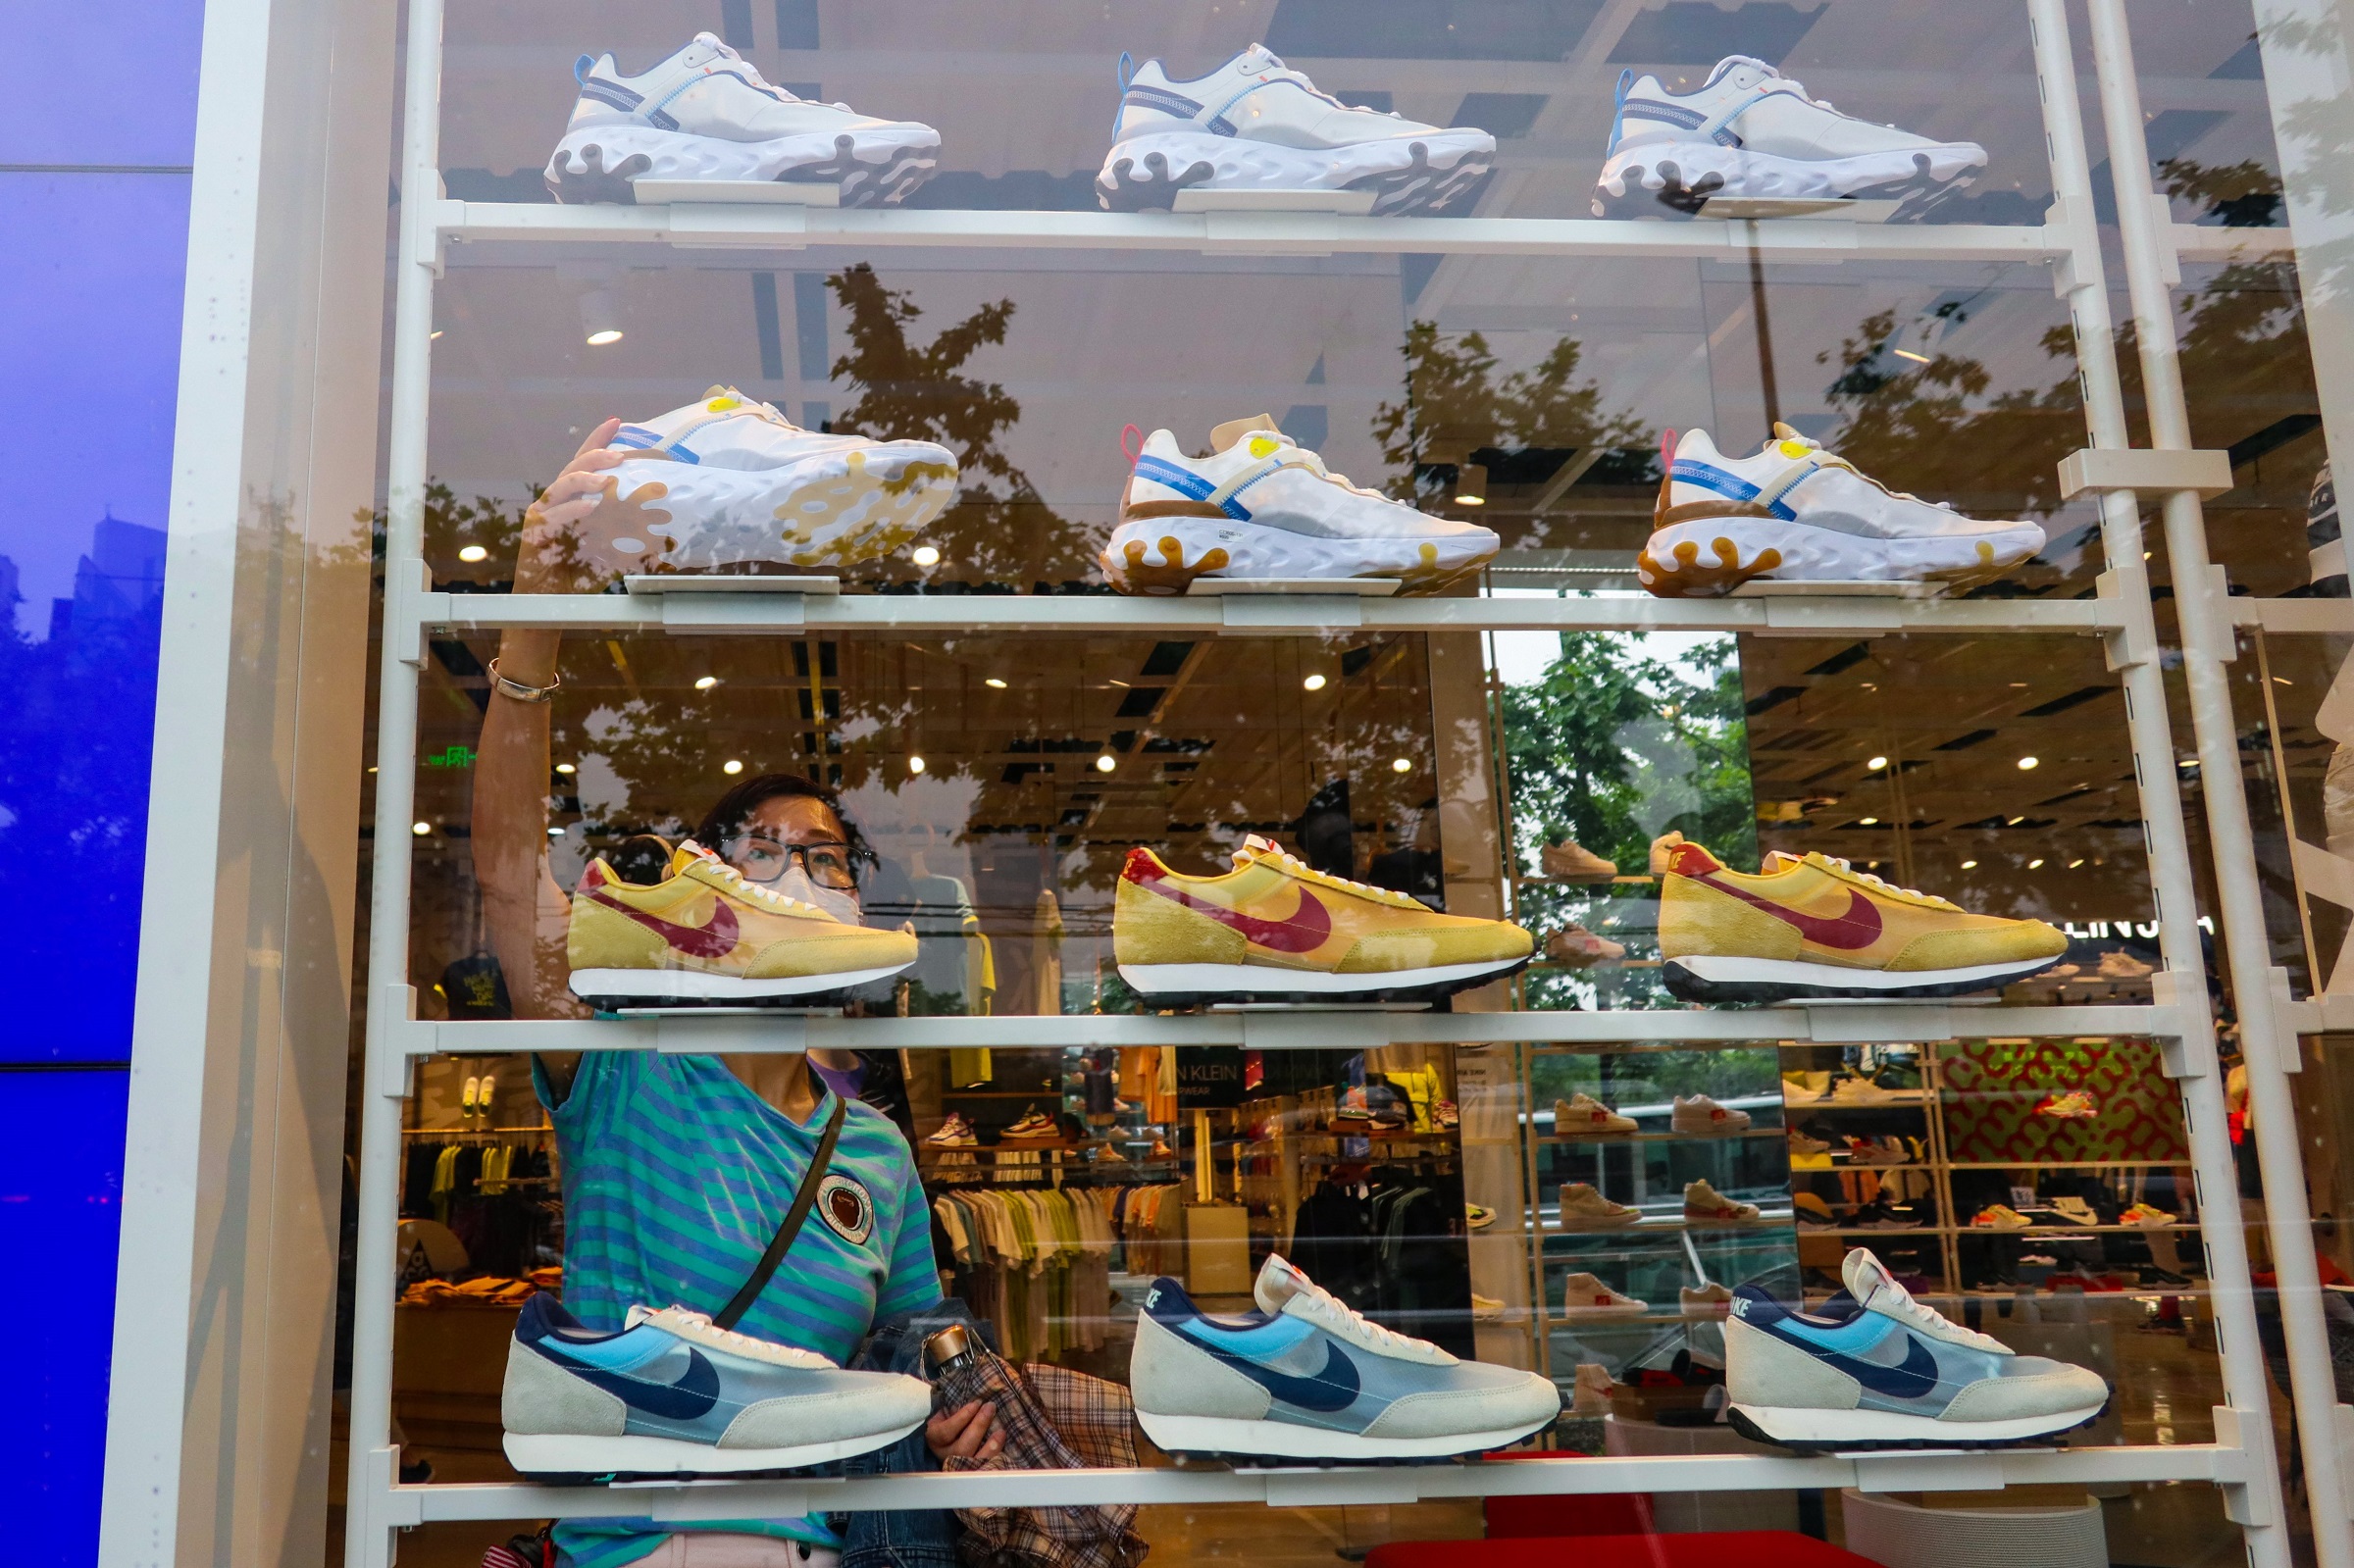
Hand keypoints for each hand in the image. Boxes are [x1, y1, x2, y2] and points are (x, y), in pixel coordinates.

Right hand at [515, 417, 670, 592]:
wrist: (554, 594)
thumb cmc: (583, 567)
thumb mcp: (614, 546)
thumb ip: (630, 534)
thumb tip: (668, 531)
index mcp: (575, 496)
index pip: (586, 462)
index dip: (598, 440)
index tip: (617, 423)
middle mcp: (558, 498)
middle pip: (575, 467)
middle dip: (596, 455)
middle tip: (619, 455)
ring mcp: (544, 511)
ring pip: (562, 485)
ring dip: (585, 479)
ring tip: (606, 480)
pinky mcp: (535, 529)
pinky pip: (553, 515)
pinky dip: (572, 510)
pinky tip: (589, 507)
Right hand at [926, 1399, 1002, 1462]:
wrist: (947, 1437)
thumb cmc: (947, 1419)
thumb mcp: (945, 1411)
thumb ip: (954, 1408)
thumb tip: (973, 1401)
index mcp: (935, 1439)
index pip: (946, 1432)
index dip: (962, 1418)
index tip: (976, 1403)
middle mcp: (946, 1455)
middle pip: (962, 1447)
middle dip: (979, 1426)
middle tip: (990, 1407)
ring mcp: (960, 1465)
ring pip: (974, 1461)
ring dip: (990, 1446)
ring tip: (1001, 1431)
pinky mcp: (973, 1468)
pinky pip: (986, 1467)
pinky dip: (995, 1457)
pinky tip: (1002, 1445)